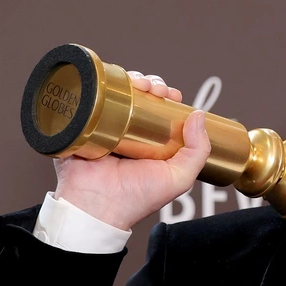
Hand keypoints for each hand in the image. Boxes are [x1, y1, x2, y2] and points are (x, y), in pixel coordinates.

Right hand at [53, 72, 211, 230]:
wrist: (96, 204)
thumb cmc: (136, 198)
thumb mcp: (178, 179)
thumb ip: (197, 152)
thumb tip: (199, 115)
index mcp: (153, 144)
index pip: (164, 111)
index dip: (169, 99)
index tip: (172, 96)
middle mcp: (130, 133)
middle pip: (143, 97)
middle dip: (152, 85)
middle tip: (154, 90)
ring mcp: (107, 126)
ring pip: (120, 93)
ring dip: (131, 80)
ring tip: (138, 84)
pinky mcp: (86, 121)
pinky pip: (94, 96)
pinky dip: (104, 85)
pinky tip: (112, 83)